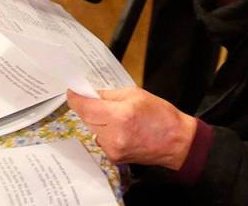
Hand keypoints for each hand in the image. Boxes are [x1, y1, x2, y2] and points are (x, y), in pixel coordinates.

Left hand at [67, 87, 196, 169]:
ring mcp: (113, 148)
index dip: (76, 99)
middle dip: (87, 107)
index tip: (72, 92)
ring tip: (110, 113)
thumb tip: (94, 94)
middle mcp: (114, 134)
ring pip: (93, 129)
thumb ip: (112, 94)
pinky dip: (104, 131)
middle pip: (87, 119)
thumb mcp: (137, 94)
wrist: (175, 141)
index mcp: (121, 115)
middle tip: (91, 97)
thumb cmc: (161, 115)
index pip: (87, 107)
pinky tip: (116, 126)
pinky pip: (100, 139)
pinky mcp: (114, 156)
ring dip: (96, 120)